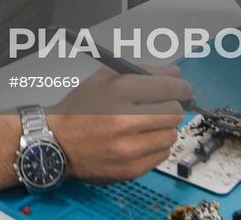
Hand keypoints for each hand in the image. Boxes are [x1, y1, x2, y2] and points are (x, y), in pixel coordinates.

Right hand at [48, 65, 190, 182]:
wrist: (57, 142)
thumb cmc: (80, 109)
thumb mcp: (105, 78)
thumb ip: (143, 71)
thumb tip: (175, 75)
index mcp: (118, 91)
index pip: (168, 87)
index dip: (181, 88)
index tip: (183, 90)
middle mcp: (124, 120)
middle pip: (174, 112)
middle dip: (170, 107)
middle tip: (160, 107)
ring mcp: (128, 148)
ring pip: (171, 135)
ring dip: (163, 128)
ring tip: (144, 126)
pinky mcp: (131, 169)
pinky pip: (162, 155)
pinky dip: (155, 147)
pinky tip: (139, 141)